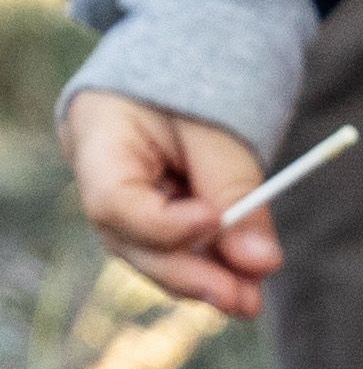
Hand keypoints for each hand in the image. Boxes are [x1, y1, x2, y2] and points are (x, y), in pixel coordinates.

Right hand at [63, 94, 278, 316]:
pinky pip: (172, 252)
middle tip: (241, 300)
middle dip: (188, 274)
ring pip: (152, 256)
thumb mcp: (220, 131)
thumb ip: (237, 191)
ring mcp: (118, 201)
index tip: (212, 221)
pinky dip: (207, 269)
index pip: (113, 200)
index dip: (161, 224)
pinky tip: (244, 288)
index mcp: (96, 135)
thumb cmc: (196, 88)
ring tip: (250, 301)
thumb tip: (260, 263)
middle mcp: (96, 176)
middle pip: (130, 241)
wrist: (184, 67)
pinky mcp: (146, 218)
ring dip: (203, 281)